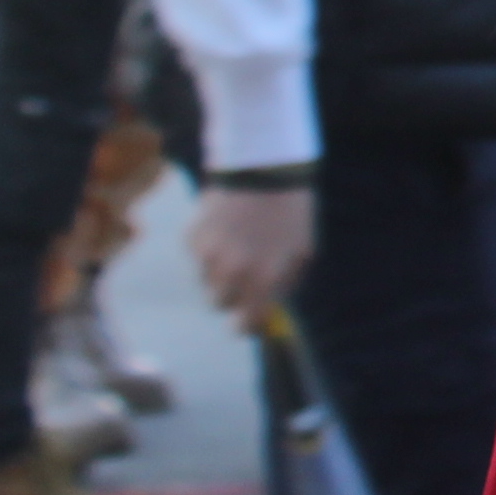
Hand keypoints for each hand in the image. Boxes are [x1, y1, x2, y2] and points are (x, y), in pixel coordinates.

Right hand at [194, 184, 316, 332]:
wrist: (265, 168)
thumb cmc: (292, 211)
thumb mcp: (302, 250)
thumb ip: (285, 283)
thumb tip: (270, 308)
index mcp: (264, 278)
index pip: (246, 323)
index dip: (248, 326)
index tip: (250, 323)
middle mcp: (232, 272)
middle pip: (220, 304)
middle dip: (233, 295)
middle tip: (246, 277)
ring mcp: (208, 256)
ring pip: (207, 279)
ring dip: (221, 270)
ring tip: (241, 242)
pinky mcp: (193, 238)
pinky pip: (199, 257)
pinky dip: (210, 249)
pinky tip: (228, 227)